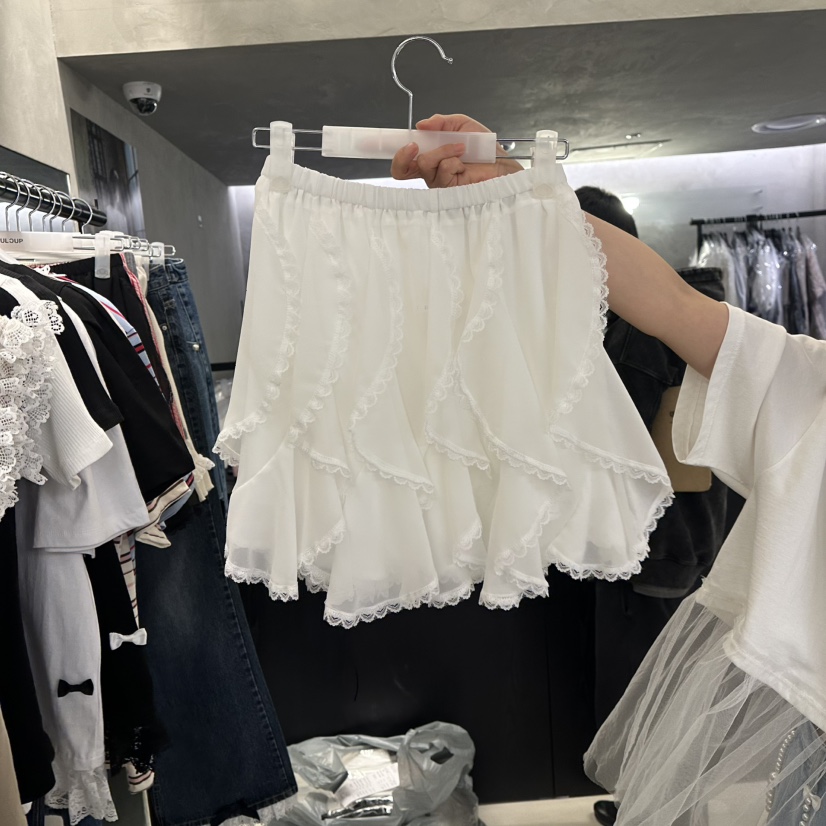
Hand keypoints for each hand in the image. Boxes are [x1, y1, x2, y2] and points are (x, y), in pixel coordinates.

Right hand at [390, 114, 523, 188]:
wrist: (501, 164)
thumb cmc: (484, 149)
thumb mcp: (461, 125)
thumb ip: (441, 122)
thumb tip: (422, 124)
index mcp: (431, 157)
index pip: (405, 161)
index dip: (399, 154)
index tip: (407, 142)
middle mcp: (432, 171)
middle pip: (402, 170)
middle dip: (403, 155)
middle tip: (414, 146)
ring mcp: (439, 182)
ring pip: (425, 164)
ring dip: (442, 150)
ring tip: (460, 148)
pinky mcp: (448, 190)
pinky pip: (442, 169)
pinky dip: (453, 159)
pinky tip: (464, 162)